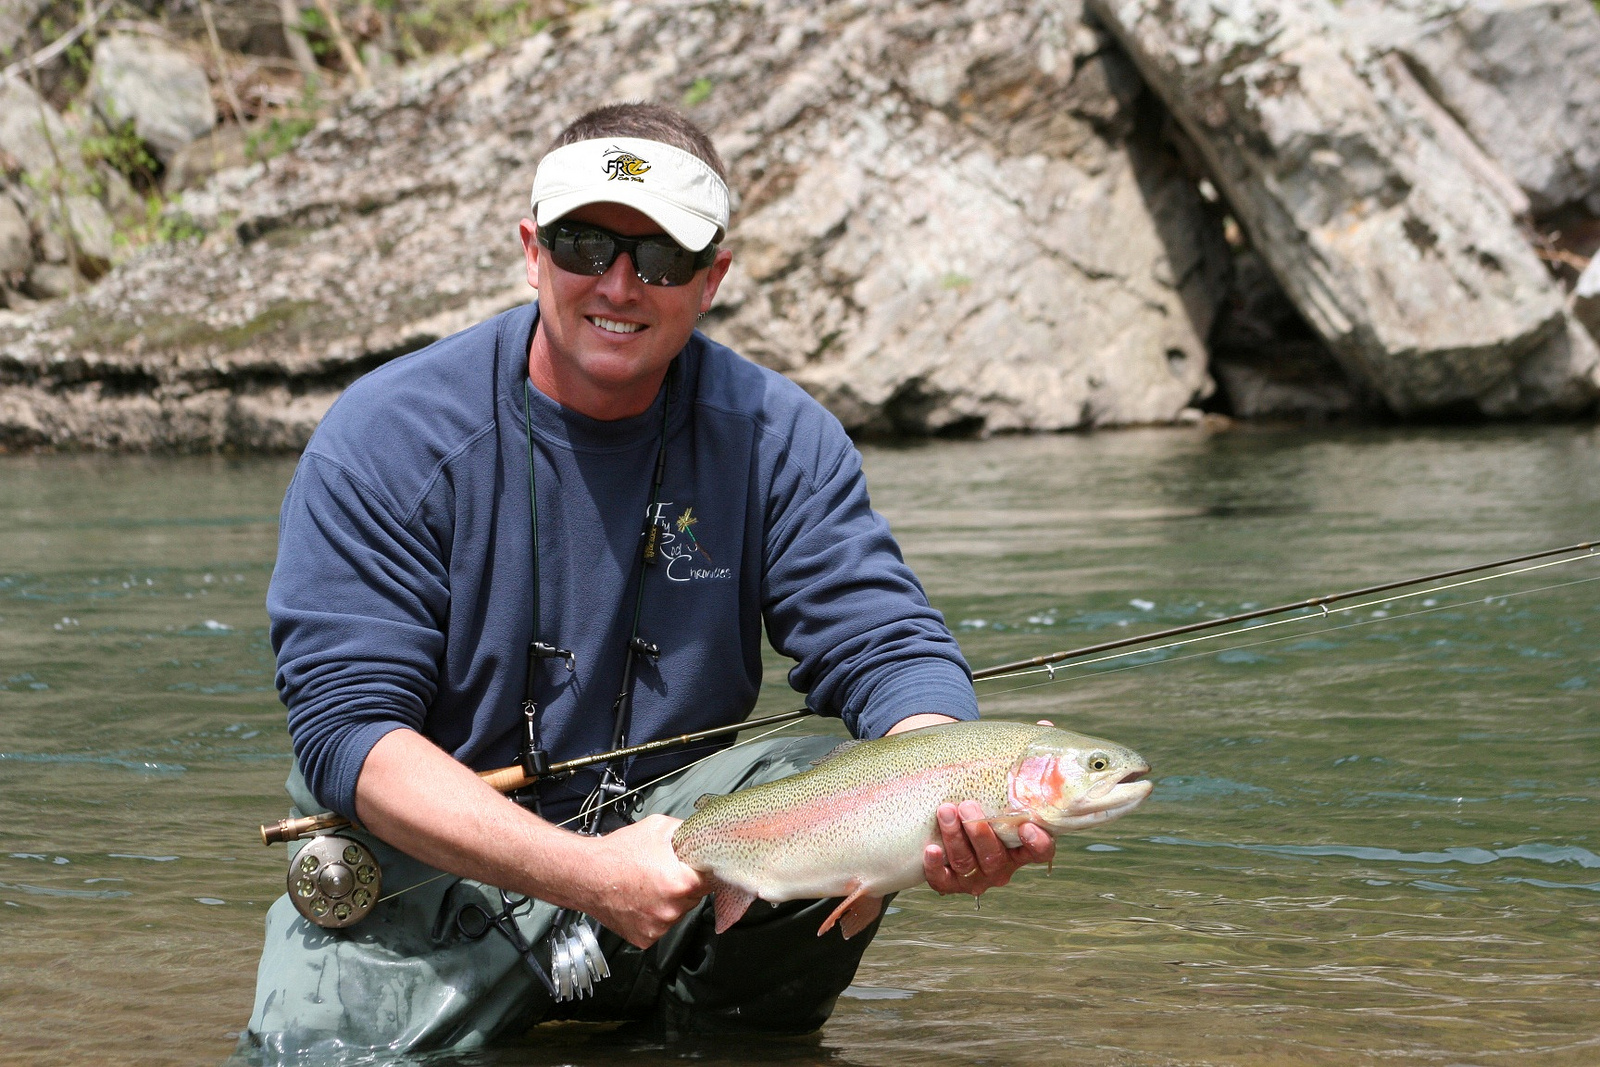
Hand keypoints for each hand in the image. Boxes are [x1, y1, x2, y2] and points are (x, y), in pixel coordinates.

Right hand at [579, 814, 710, 947]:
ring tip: (648, 886)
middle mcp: (672, 909)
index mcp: (681, 883)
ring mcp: (659, 927)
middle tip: (663, 873)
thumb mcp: (657, 827)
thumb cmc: (619, 852)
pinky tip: (641, 901)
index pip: (711, 880)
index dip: (702, 871)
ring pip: (677, 913)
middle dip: (684, 886)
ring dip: (669, 902)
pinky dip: (654, 916)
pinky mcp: (646, 938)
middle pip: (694, 898)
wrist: (586, 874)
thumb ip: (686, 831)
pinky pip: (660, 926)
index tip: (692, 867)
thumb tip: (704, 835)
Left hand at [923, 799, 1054, 896]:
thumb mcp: (997, 803)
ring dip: (954, 837)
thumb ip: (1006, 790)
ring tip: (945, 811)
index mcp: (1018, 850)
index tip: (1027, 827)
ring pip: (966, 863)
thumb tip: (1021, 757)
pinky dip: (935, 866)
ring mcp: (975, 878)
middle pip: (993, 857)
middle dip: (979, 831)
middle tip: (967, 806)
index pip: (1039, 852)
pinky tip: (931, 849)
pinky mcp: (951, 884)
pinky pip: (943, 881)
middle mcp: (1000, 867)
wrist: (949, 834)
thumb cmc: (980, 812)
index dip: (1037, 844)